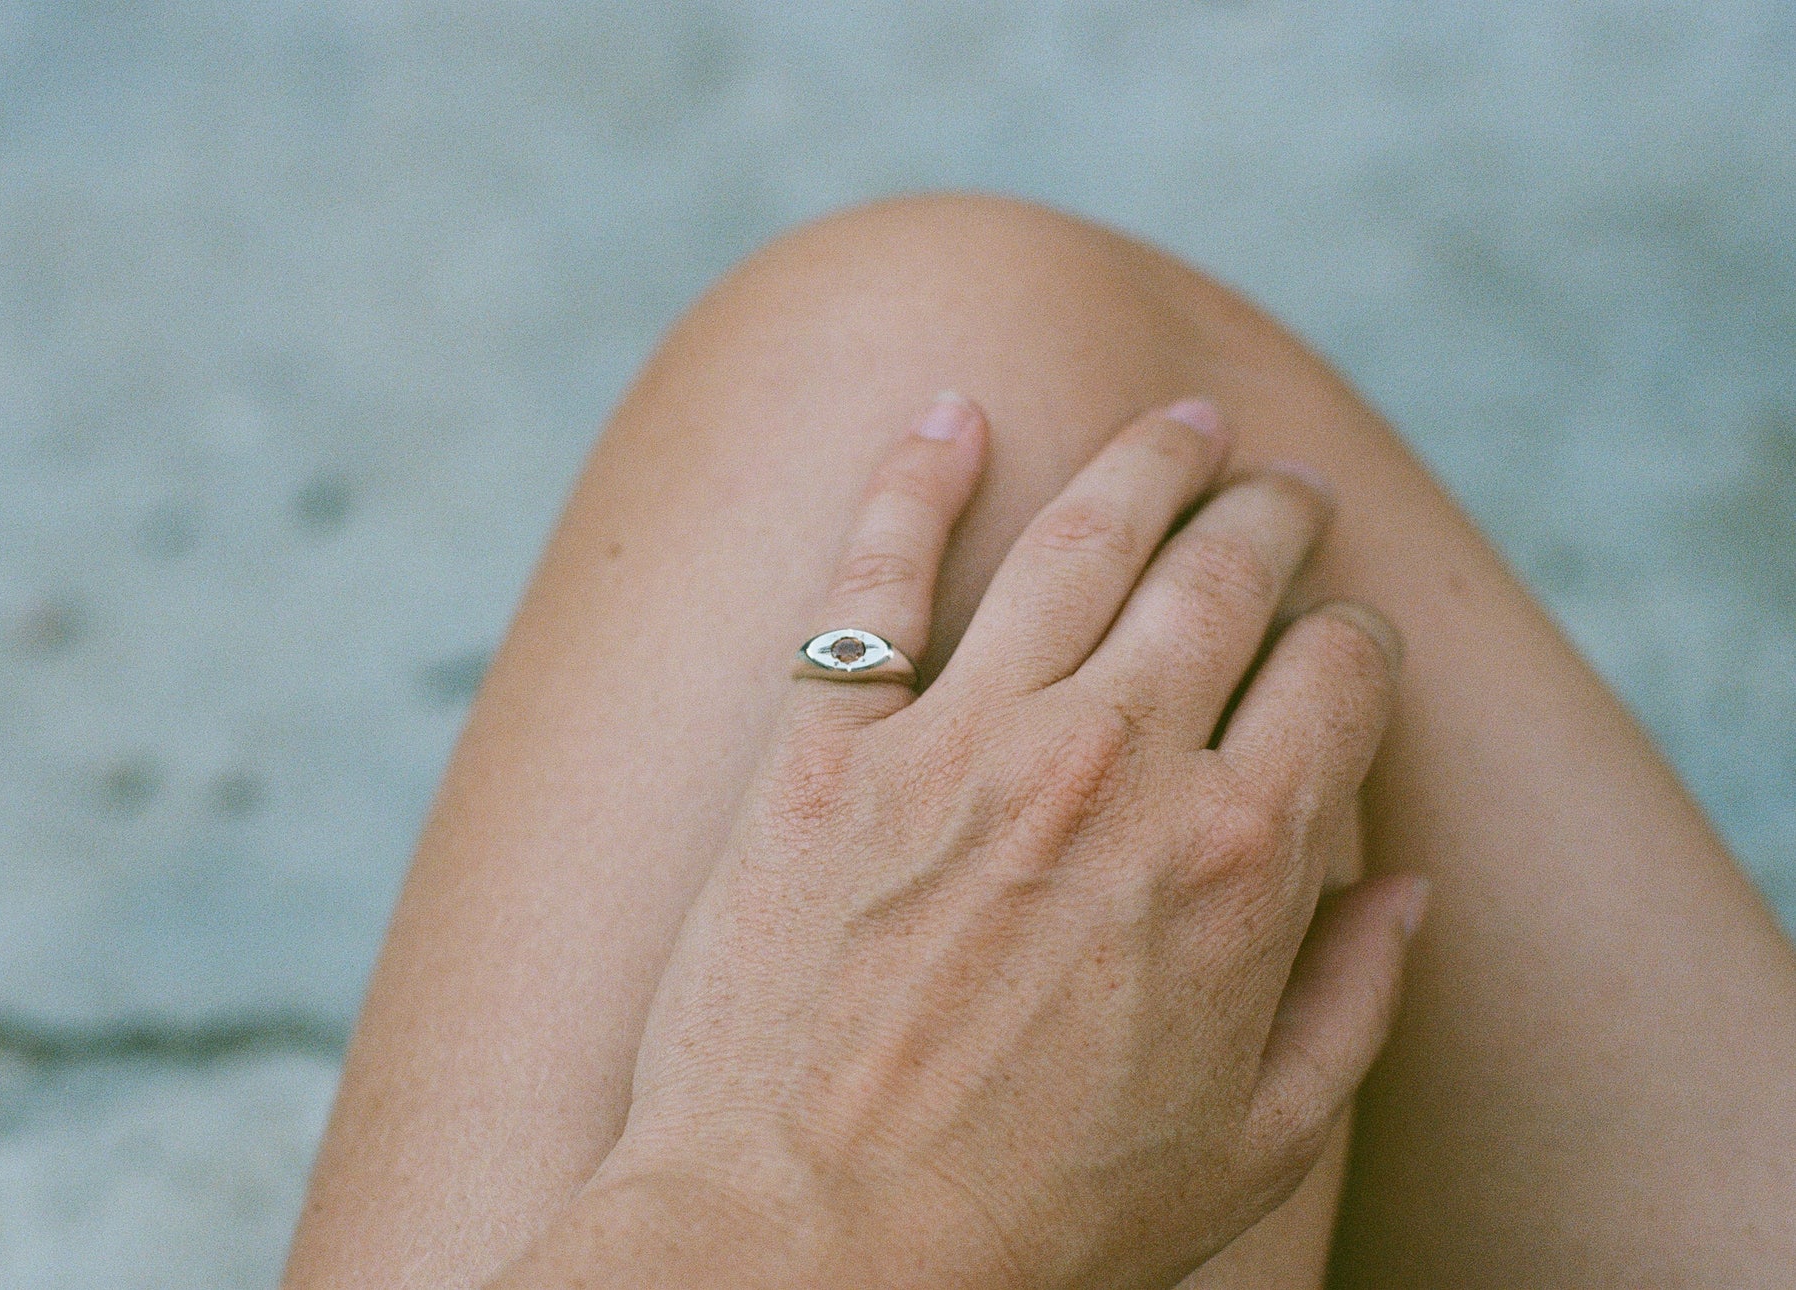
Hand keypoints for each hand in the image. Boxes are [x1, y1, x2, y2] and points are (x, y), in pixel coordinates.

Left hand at [505, 396, 1425, 1288]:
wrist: (807, 1253)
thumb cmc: (1038, 1225)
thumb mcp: (1254, 1150)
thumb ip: (1351, 1000)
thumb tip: (1403, 883)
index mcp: (1238, 858)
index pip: (1338, 679)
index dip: (1356, 647)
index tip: (1342, 646)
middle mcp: (1111, 765)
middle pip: (1224, 577)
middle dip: (1273, 517)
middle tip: (1282, 490)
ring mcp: (959, 742)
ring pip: (1077, 540)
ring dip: (1146, 460)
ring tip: (1181, 421)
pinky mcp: (823, 749)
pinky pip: (872, 576)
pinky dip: (913, 480)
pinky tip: (952, 413)